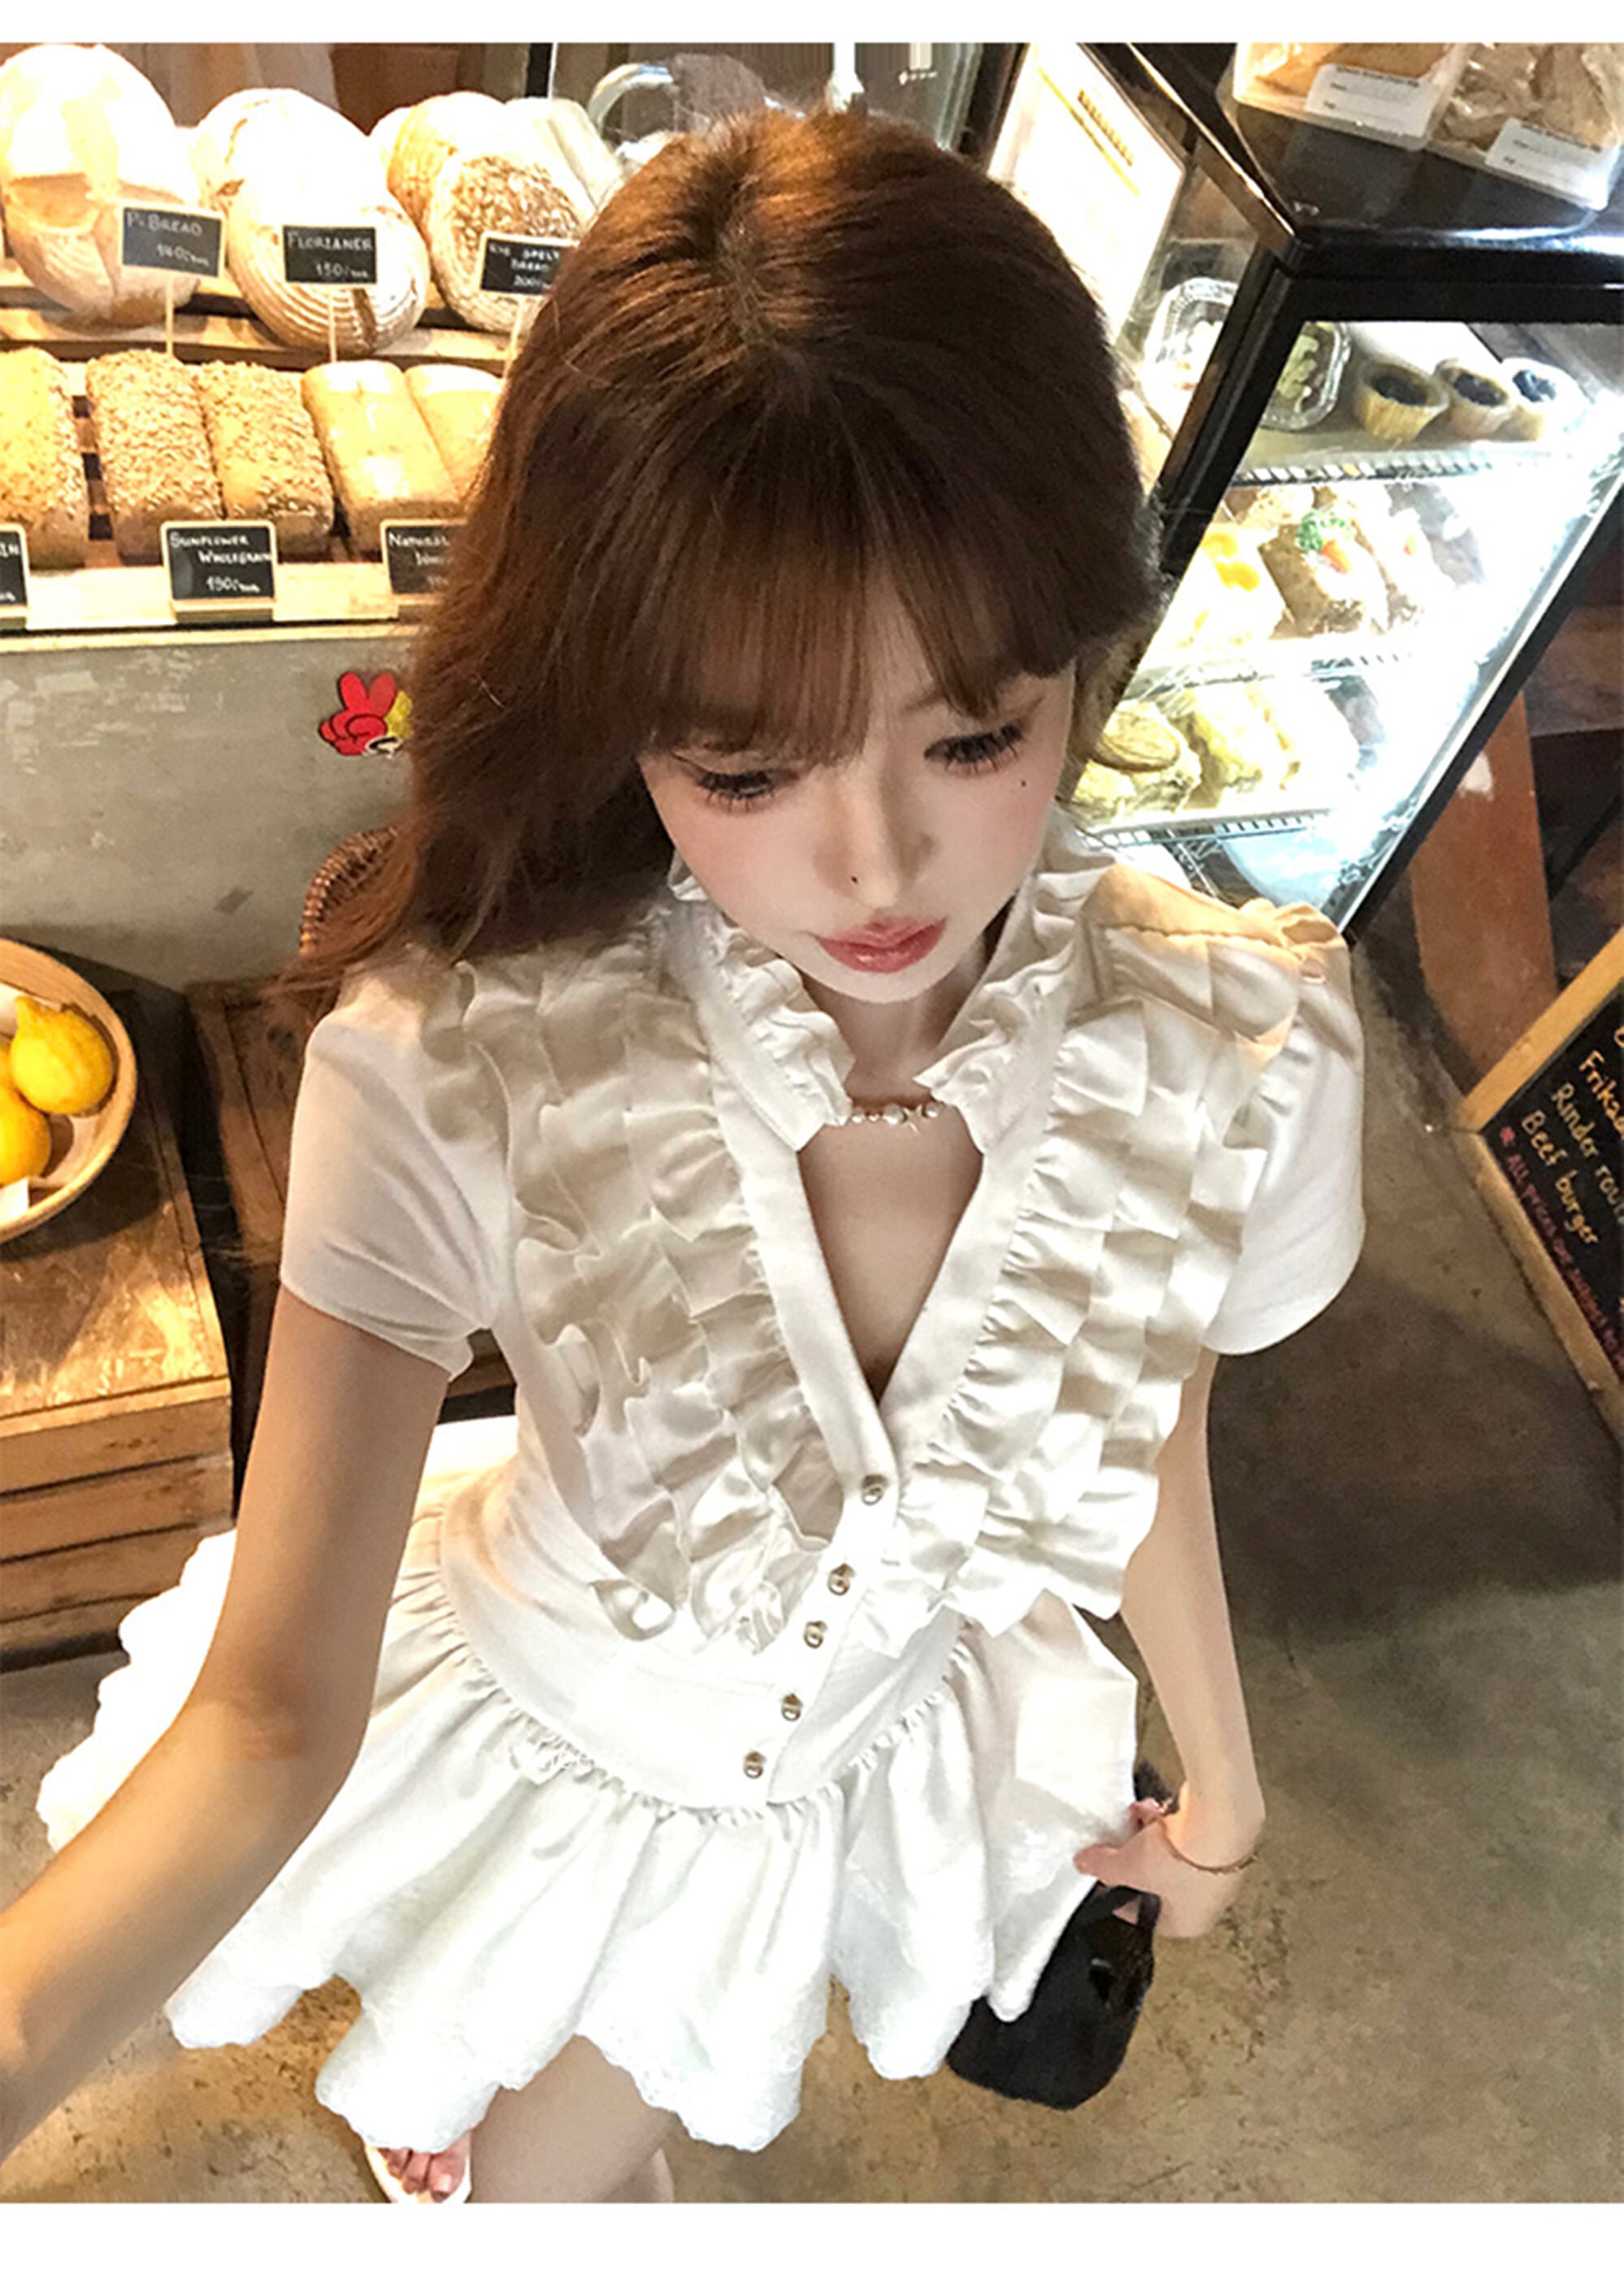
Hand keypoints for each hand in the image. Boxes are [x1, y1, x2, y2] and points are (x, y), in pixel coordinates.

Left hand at [1072, 1783, 1261, 1938]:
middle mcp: (1206, 1902)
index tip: (1105, 1874)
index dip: (1119, 1893)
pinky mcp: (1219, 1838)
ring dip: (1146, 1834)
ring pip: (1168, 1853)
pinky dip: (1166, 1821)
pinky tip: (1153, 1808)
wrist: (1219, 1819)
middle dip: (1132, 1856)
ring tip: (1135, 1818)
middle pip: (1154, 1880)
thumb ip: (1103, 1868)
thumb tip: (1085, 1863)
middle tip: (1117, 1842)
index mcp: (1187, 1923)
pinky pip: (1183, 1832)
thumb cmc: (1184, 1859)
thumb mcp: (1128, 1867)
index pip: (1143, 1915)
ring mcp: (1215, 1869)